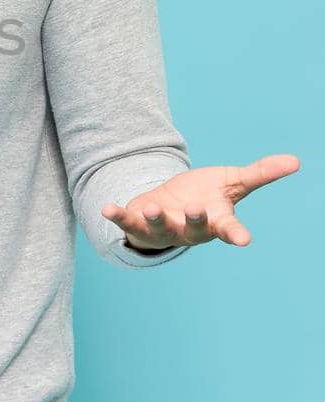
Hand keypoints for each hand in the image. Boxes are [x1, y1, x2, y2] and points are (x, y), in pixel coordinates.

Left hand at [101, 153, 299, 251]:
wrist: (171, 206)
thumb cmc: (206, 196)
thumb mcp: (233, 183)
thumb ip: (260, 174)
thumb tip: (295, 161)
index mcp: (215, 221)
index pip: (229, 230)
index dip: (236, 234)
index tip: (245, 240)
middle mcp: (190, 229)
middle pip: (194, 228)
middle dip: (194, 220)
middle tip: (196, 209)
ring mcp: (165, 229)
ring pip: (161, 227)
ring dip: (157, 219)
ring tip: (154, 207)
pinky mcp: (141, 223)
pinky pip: (128, 223)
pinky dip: (117, 216)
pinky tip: (106, 208)